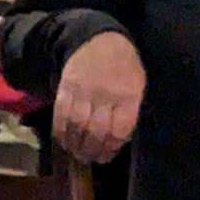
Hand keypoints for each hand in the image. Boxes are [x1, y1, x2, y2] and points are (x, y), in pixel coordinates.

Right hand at [53, 31, 145, 163]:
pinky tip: (64, 140)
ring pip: (77, 125)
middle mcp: (105, 96)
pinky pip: (61, 114)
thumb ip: (129, 109)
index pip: (118, 129)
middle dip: (92, 150)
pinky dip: (61, 130)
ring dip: (76, 144)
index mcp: (128, 96)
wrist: (97, 40)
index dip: (111, 147)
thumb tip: (118, 138)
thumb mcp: (137, 85)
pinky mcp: (65, 89)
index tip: (106, 156)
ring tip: (77, 154)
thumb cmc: (123, 66)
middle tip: (91, 159)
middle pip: (96, 130)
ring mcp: (83, 92)